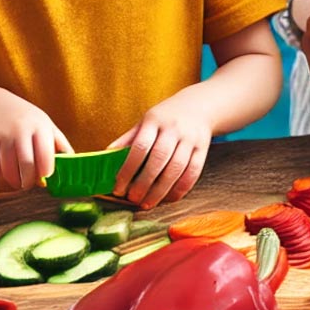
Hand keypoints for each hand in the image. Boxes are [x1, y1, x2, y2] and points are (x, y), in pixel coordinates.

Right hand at [0, 89, 72, 190]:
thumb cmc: (25, 118)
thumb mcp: (45, 124)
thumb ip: (59, 144)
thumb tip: (72, 166)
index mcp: (39, 126)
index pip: (45, 155)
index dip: (46, 171)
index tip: (46, 177)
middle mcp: (20, 130)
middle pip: (27, 166)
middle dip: (29, 181)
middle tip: (30, 185)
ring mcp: (2, 136)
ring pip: (9, 170)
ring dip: (15, 182)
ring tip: (19, 182)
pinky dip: (1, 177)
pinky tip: (6, 176)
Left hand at [107, 86, 214, 208]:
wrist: (199, 106)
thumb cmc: (166, 117)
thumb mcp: (146, 121)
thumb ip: (128, 139)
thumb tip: (106, 156)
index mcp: (154, 120)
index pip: (140, 146)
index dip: (128, 169)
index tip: (119, 186)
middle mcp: (173, 128)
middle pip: (158, 159)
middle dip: (144, 182)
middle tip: (133, 199)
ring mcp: (190, 139)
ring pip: (176, 168)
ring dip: (161, 190)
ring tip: (147, 204)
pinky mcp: (202, 149)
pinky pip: (193, 172)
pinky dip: (180, 189)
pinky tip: (168, 198)